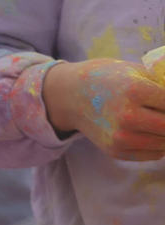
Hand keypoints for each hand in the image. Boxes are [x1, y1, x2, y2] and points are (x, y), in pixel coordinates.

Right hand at [42, 58, 164, 159]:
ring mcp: (121, 136)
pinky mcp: (115, 150)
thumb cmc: (105, 78)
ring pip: (164, 143)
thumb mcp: (133, 70)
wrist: (69, 95)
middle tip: (161, 114)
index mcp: (135, 90)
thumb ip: (161, 84)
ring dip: (164, 133)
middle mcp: (128, 116)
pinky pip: (153, 154)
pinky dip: (158, 145)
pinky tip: (150, 133)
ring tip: (157, 122)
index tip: (164, 104)